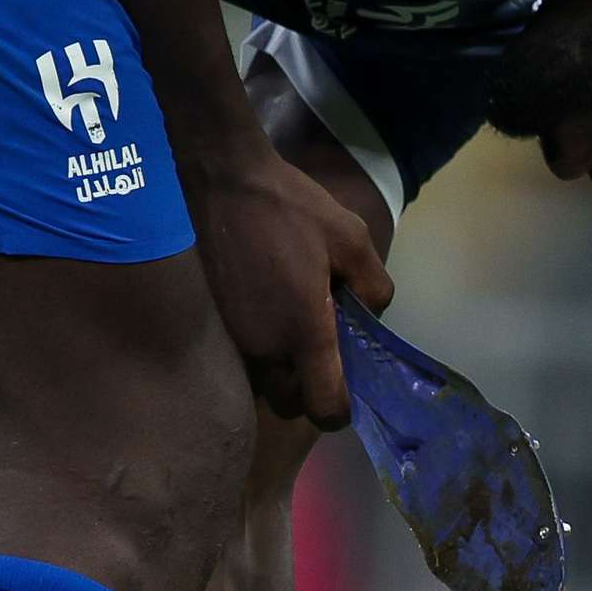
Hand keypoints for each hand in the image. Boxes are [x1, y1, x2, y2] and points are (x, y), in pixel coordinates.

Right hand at [188, 141, 390, 430]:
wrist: (223, 180)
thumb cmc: (290, 208)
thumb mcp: (352, 238)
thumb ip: (373, 286)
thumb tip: (369, 316)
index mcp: (303, 332)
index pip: (323, 406)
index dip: (341, 410)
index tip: (350, 388)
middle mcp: (265, 347)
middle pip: (291, 402)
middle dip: (310, 389)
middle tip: (325, 348)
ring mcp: (236, 337)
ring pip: (267, 378)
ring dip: (285, 367)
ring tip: (299, 319)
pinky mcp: (217, 321)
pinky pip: (247, 353)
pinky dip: (264, 344)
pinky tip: (272, 302)